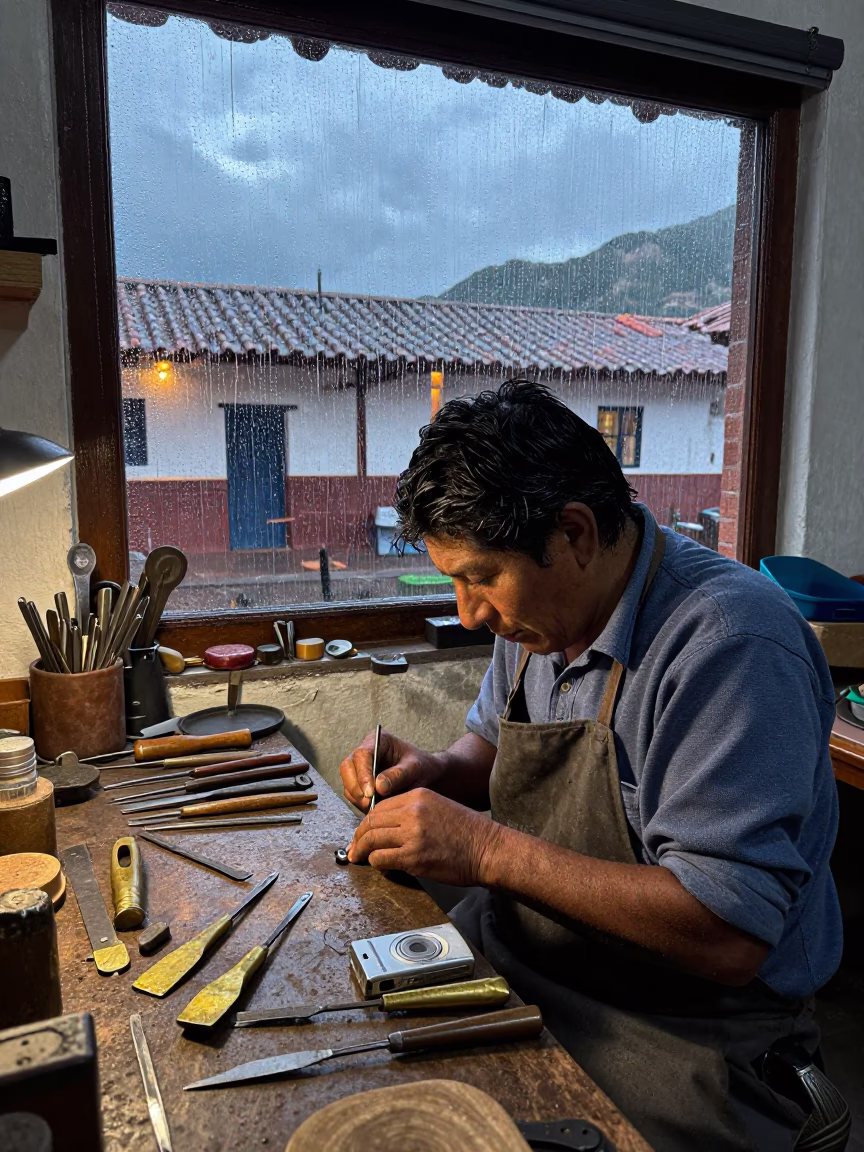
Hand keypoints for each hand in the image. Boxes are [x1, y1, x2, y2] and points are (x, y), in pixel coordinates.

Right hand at [340, 730, 442, 810]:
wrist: (427, 778)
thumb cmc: (422, 768)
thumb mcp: (415, 769)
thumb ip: (398, 775)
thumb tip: (378, 787)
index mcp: (378, 740)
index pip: (362, 754)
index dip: (363, 774)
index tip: (371, 792)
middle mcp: (365, 753)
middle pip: (347, 768)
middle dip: (356, 787)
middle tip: (369, 803)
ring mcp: (360, 769)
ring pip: (348, 783)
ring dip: (358, 798)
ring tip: (374, 808)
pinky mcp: (360, 784)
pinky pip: (352, 795)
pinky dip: (360, 804)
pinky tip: (374, 810)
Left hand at [348, 788, 501, 885]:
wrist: (488, 849)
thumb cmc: (467, 832)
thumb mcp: (438, 807)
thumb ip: (412, 812)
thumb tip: (386, 826)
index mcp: (418, 796)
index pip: (380, 807)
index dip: (367, 821)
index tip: (362, 832)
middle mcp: (412, 812)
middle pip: (372, 822)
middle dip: (359, 836)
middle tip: (354, 847)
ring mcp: (413, 835)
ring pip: (372, 840)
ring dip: (362, 851)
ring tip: (359, 858)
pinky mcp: (414, 857)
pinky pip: (382, 858)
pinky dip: (376, 862)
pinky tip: (378, 865)